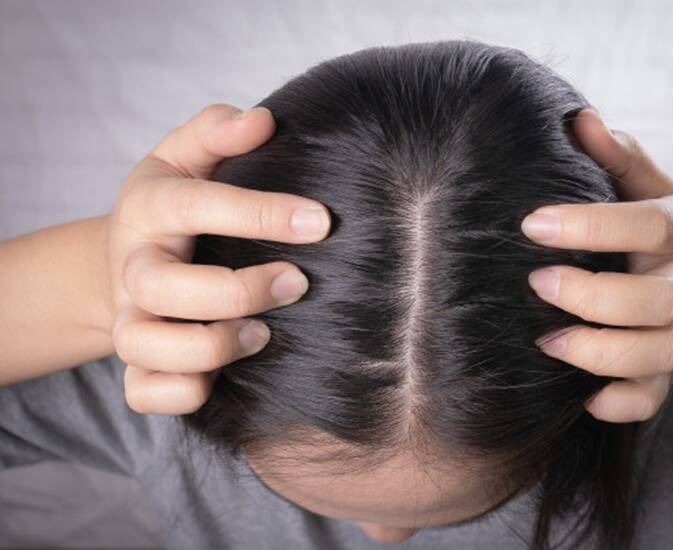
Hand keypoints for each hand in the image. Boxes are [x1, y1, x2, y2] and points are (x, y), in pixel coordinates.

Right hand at [107, 104, 330, 414]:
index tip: (321, 220)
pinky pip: (146, 395)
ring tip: (263, 334)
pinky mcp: (136, 364)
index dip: (260, 213)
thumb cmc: (173, 205)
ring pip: (150, 348)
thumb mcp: (186, 155)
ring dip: (212, 347)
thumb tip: (263, 120)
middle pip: (166, 288)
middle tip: (298, 282)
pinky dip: (185, 392)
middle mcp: (133, 269)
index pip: (196, 206)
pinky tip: (225, 374)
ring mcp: (130, 320)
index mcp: (150, 209)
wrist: (126, 258)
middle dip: (240, 290)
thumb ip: (218, 132)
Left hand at [522, 109, 672, 422]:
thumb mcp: (660, 193)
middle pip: (656, 302)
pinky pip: (651, 401)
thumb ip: (622, 160)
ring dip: (600, 354)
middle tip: (537, 283)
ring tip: (546, 341)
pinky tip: (580, 393)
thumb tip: (579, 119)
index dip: (591, 225)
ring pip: (656, 356)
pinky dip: (618, 404)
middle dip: (593, 297)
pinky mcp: (670, 376)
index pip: (648, 226)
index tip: (532, 223)